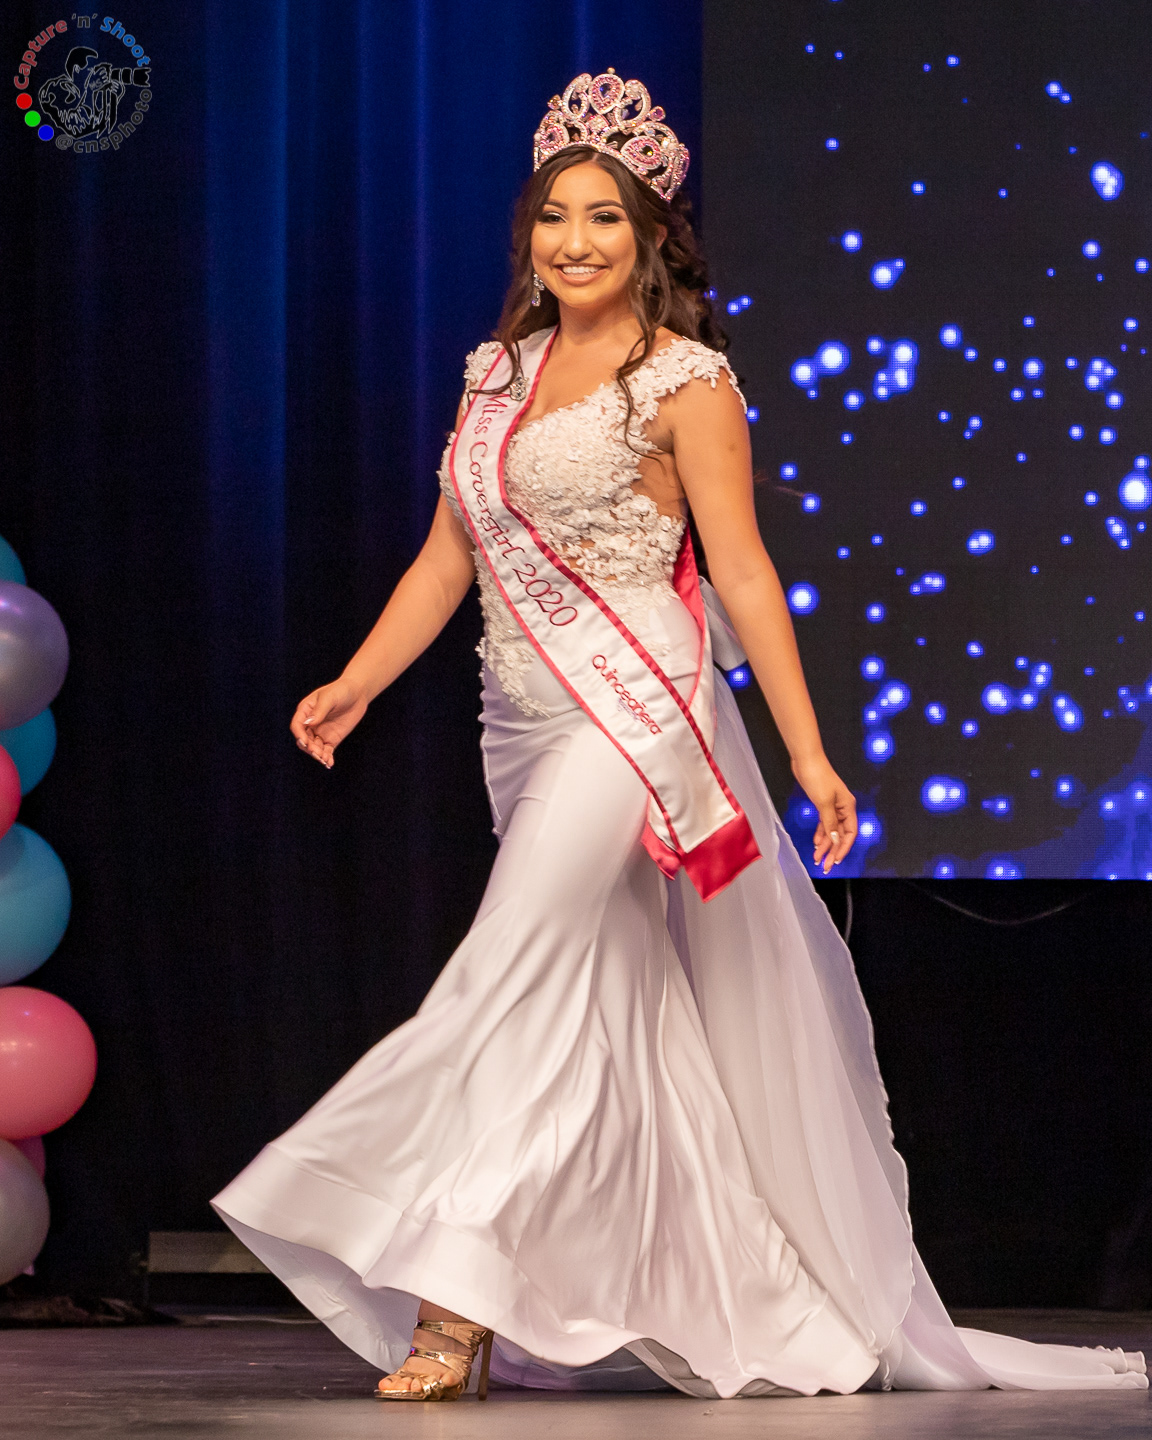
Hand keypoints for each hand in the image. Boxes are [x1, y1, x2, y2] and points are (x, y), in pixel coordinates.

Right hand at [290, 678, 368, 768]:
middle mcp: (310, 724)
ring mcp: (320, 732)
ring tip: (325, 760)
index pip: (297, 725)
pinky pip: (326, 751)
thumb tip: (309, 723)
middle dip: (309, 748)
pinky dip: (327, 757)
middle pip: (304, 739)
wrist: (357, 693)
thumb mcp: (330, 697)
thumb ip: (320, 710)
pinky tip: (330, 763)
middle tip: (318, 753)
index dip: (299, 735)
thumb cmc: (341, 690)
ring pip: (314, 747)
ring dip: (317, 755)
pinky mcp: (331, 739)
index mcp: (305, 711)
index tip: (305, 742)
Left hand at [791, 753, 857, 872]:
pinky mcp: (822, 804)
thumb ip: (830, 823)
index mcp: (848, 807)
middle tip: (825, 865)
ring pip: (831, 831)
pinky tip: (816, 843)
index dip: (843, 848)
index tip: (835, 861)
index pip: (850, 833)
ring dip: (825, 844)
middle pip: (840, 834)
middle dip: (832, 851)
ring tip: (817, 858)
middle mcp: (843, 808)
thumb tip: (836, 840)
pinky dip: (821, 833)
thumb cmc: (818, 777)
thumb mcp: (824, 803)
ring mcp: (833, 806)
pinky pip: (824, 823)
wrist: (806, 760)